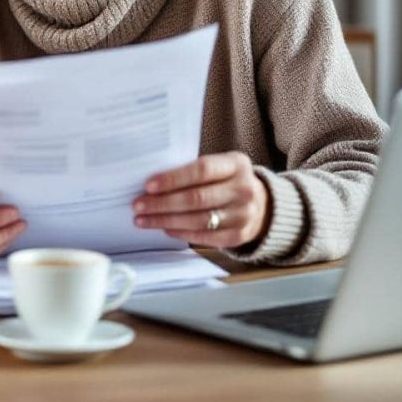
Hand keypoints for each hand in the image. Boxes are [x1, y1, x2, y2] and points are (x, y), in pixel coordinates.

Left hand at [132, 153, 270, 248]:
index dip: (173, 179)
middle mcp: (244, 189)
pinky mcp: (240, 235)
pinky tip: (165, 229)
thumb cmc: (227, 181)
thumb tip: (151, 184)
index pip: (201, 170)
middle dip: (162, 203)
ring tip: (144, 220)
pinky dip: (182, 234)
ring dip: (166, 221)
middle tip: (138, 206)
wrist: (262, 204)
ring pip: (198, 220)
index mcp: (236, 164)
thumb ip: (193, 171)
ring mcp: (244, 214)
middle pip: (196, 198)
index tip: (148, 185)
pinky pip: (206, 237)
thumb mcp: (219, 166)